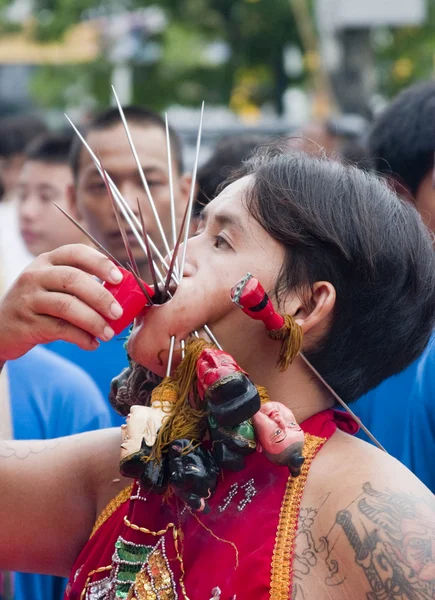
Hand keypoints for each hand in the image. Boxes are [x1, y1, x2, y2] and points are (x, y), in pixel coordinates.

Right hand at [0, 244, 124, 361]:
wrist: (0, 328)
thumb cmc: (37, 305)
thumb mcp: (53, 286)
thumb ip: (81, 285)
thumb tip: (121, 294)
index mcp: (48, 261)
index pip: (76, 252)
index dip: (99, 263)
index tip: (118, 277)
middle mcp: (36, 275)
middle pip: (74, 279)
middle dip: (101, 297)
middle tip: (118, 313)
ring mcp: (28, 298)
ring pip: (67, 306)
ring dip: (93, 321)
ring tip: (108, 334)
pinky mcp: (26, 322)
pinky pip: (59, 329)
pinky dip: (80, 338)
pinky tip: (91, 344)